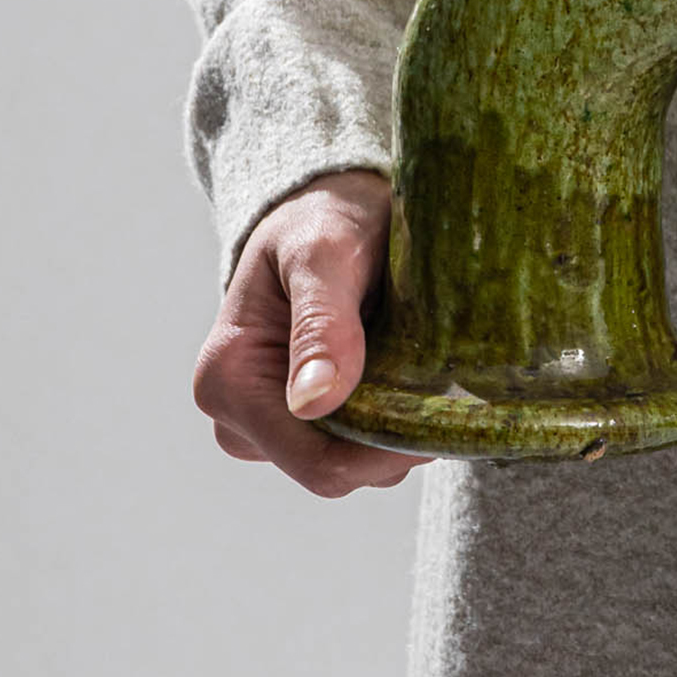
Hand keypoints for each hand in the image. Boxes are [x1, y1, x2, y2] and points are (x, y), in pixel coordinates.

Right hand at [191, 168, 427, 496]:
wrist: (324, 206)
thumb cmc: (322, 218)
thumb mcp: (324, 254)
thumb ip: (322, 323)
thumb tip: (313, 402)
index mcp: (228, 381)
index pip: (318, 464)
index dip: (386, 453)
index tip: (445, 414)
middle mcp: (238, 416)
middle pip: (337, 469)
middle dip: (397, 437)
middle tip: (448, 380)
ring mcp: (270, 423)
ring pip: (354, 460)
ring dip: (399, 423)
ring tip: (425, 361)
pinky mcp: (303, 417)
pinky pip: (359, 441)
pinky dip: (395, 414)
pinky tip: (413, 368)